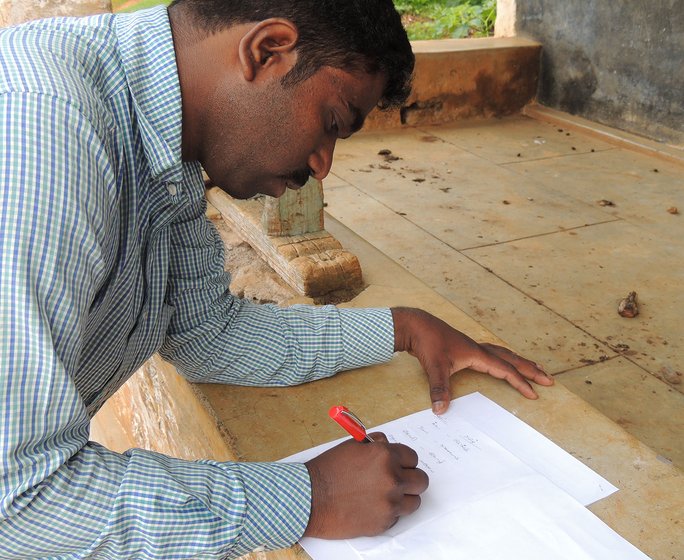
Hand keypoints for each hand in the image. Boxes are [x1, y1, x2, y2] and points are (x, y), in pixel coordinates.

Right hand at [304, 433, 428, 537]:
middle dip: (410, 479)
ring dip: (403, 498)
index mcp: (384, 455)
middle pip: (420, 480)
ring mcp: (390, 502)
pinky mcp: (385, 522)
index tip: (400, 466)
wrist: (310, 498)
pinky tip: (372, 507)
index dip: (405, 461)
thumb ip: (376, 445)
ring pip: (415, 501)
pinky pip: (398, 517)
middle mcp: (392, 477)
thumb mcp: (352, 446)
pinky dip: (389, 513)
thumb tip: (388, 445)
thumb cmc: (328, 471)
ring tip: (386, 496)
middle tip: (398, 481)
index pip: (413, 457)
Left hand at [392, 307, 553, 413]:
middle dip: (530, 370)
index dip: (520, 382)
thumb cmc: (427, 342)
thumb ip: (439, 389)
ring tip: (533, 368)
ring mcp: (472, 347)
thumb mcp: (434, 367)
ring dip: (519, 362)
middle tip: (548, 380)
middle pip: (511, 359)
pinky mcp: (464, 347)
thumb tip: (441, 410)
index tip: (534, 394)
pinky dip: (503, 359)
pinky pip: (492, 354)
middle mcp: (479, 349)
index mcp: (477, 354)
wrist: (416, 325)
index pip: (505, 370)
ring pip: (503, 354)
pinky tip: (500, 363)